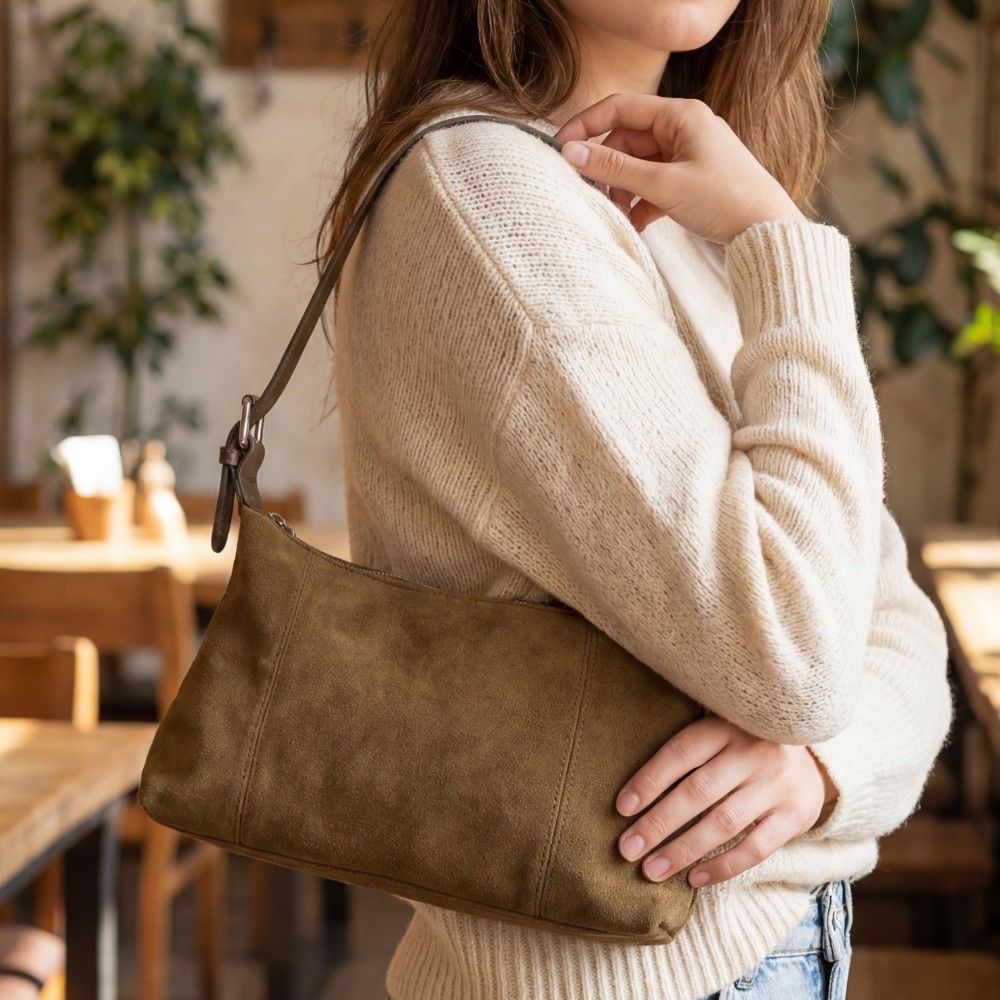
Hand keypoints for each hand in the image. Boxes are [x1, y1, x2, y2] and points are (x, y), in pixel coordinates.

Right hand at [554, 93, 805, 242]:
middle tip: (592, 196)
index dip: (587, 126)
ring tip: (618, 216)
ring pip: (639, 166)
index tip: (560, 148)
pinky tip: (636, 225)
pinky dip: (641, 204)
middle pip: (627, 141)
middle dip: (608, 169)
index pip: (621, 109)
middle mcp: (684, 129)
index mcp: (680, 115)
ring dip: (623, 190)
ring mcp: (688, 155)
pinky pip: (654, 185)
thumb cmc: (725, 200)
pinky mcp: (691, 181)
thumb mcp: (663, 183)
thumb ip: (614, 168)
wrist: (767, 231)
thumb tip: (570, 153)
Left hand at [615, 715, 837, 886]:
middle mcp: (752, 753)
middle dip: (658, 823)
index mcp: (726, 727)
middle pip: (698, 792)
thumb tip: (633, 795)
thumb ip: (688, 753)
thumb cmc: (745, 746)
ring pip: (723, 822)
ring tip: (652, 869)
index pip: (681, 753)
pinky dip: (722, 866)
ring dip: (683, 850)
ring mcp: (775, 785)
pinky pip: (755, 848)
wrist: (813, 758)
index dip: (649, 780)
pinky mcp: (794, 815)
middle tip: (627, 849)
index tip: (621, 808)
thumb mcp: (719, 733)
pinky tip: (693, 878)